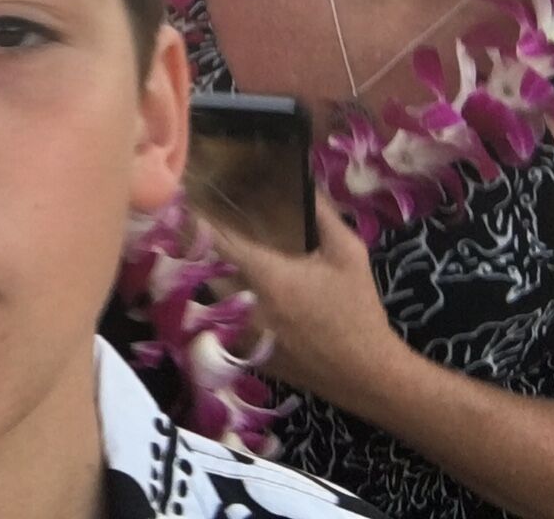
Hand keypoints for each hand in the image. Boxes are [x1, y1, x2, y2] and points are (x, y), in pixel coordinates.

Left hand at [206, 193, 406, 415]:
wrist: (366, 373)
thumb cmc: (357, 310)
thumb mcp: (349, 254)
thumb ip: (323, 215)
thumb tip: (305, 179)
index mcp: (267, 277)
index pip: (216, 241)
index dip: (198, 220)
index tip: (188, 201)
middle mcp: (244, 305)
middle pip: (201, 268)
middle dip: (195, 246)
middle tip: (193, 223)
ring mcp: (239, 333)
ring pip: (205, 295)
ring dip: (203, 273)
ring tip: (203, 251)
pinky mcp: (241, 353)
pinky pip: (215, 320)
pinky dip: (214, 302)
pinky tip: (223, 288)